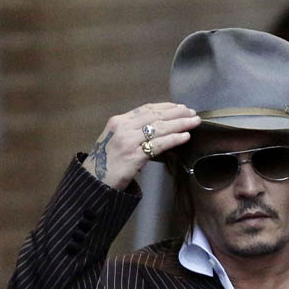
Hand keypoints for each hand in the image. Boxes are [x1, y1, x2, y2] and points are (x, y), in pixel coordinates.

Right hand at [81, 103, 200, 189]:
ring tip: (194, 122)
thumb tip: (159, 127)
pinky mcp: (134, 156)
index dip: (165, 107)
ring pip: (159, 128)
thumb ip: (134, 131)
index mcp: (118, 121)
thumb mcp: (117, 139)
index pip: (146, 109)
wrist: (94, 181)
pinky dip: (174, 139)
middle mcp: (123, 127)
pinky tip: (185, 136)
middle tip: (193, 113)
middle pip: (155, 116)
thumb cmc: (107, 162)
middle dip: (177, 113)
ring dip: (180, 123)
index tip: (180, 107)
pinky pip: (159, 144)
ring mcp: (128, 141)